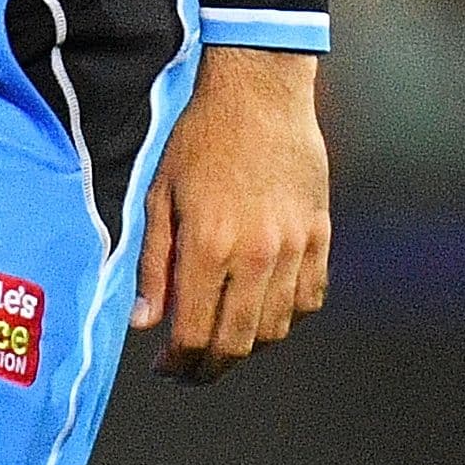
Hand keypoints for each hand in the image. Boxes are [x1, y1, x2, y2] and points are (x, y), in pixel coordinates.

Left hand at [134, 45, 330, 381]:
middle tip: (189, 371)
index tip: (164, 367)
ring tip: (221, 343)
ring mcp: (294, 248)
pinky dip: (286, 320)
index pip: (195, 331)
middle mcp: (256, 254)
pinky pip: (309, 300)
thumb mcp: (158, 194)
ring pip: (275, 329)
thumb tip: (144, 322)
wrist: (258, 93)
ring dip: (246, 347)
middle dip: (209, 368)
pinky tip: (261, 314)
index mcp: (209, 244)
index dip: (178, 362)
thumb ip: (152, 263)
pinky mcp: (320, 237)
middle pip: (237, 343)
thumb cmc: (199, 138)